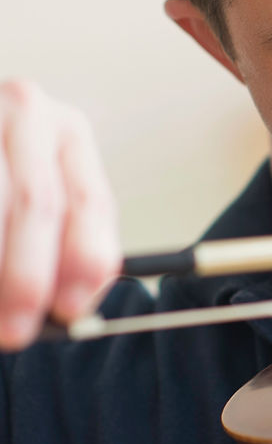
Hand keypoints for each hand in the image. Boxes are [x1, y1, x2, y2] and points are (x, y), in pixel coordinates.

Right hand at [0, 80, 120, 349]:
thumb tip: (72, 310)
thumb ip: (64, 242)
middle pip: (38, 203)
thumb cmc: (7, 180)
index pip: (90, 202)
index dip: (84, 262)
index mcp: (68, 132)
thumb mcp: (39, 189)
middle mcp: (27, 112)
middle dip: (27, 277)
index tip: (71, 311)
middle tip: (17, 331)